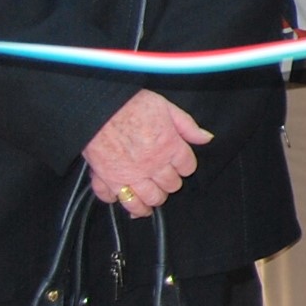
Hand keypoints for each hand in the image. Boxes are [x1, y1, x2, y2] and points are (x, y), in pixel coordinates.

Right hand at [83, 90, 210, 213]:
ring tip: (150, 200)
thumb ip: (188, 126)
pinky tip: (120, 197)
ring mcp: (130, 176)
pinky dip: (116, 200)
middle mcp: (152, 166)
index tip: (180, 165)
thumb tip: (206, 137)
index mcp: (169, 148)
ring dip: (150, 202)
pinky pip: (113, 198)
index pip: (187, 168)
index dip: (185, 166)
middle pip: (169, 187)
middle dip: (170, 184)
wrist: (99, 107)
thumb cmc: (132, 104)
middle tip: (165, 180)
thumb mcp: (167, 108)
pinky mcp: (107, 179)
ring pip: (146, 200)